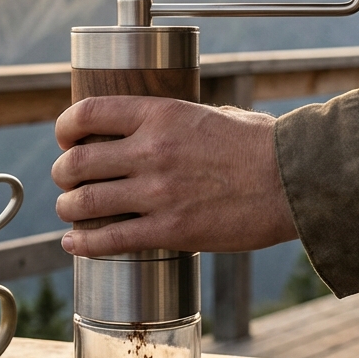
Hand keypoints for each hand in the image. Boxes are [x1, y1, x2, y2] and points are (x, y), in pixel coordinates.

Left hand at [51, 96, 298, 256]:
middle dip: (62, 174)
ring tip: (71, 212)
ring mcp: (158, 193)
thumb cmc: (263, 146)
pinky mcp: (170, 230)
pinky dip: (83, 244)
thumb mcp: (212, 115)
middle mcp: (151, 151)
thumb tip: (153, 131)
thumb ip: (175, 122)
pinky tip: (75, 244)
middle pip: (77, 163)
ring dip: (69, 209)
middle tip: (66, 181)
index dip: (66, 128)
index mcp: (161, 114)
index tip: (66, 139)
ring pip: (85, 202)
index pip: (88, 113)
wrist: (296, 180)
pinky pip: (109, 239)